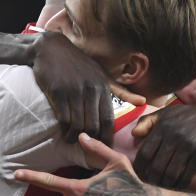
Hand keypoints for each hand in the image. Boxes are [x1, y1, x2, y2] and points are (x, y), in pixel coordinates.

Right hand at [32, 31, 144, 145]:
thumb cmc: (79, 64)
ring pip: (78, 124)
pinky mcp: (58, 92)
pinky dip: (64, 130)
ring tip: (72, 140)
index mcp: (103, 87)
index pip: (108, 120)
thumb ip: (121, 91)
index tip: (104, 148)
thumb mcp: (102, 74)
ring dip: (74, 137)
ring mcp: (74, 91)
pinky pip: (63, 118)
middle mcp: (91, 89)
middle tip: (86, 146)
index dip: (106, 138)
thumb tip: (143, 101)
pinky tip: (64, 133)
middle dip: (90, 139)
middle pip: (93, 125)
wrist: (52, 48)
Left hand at [130, 99, 195, 189]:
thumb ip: (148, 121)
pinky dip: (181, 184)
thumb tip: (134, 134)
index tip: (139, 175)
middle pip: (157, 166)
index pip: (145, 153)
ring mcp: (189, 145)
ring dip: (165, 184)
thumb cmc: (189, 116)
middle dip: (152, 179)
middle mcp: (174, 135)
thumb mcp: (167, 113)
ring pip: (171, 173)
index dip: (140, 167)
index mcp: (163, 126)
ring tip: (163, 187)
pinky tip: (178, 185)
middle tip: (151, 185)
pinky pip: (187, 175)